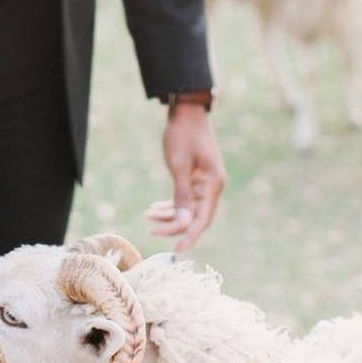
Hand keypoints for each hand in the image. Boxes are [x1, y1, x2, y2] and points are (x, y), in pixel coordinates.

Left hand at [146, 103, 225, 251]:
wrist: (186, 112)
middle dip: (174, 225)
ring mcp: (206, 182)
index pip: (203, 219)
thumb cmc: (182, 135)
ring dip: (169, 215)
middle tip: (151, 229)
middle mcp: (213, 186)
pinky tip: (154, 208)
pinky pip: (186, 199)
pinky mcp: (197, 178)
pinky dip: (171, 205)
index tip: (177, 249)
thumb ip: (181, 195)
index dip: (190, 235)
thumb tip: (184, 222)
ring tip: (148, 215)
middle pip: (195, 216)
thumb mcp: (178, 165)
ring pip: (189, 209)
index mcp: (213, 184)